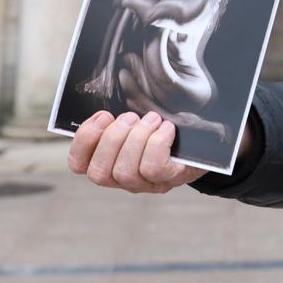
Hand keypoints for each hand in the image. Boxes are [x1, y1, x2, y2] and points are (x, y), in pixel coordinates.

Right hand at [67, 110, 206, 193]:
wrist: (204, 139)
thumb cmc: (164, 126)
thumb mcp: (138, 120)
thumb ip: (119, 116)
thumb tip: (107, 99)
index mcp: (108, 162)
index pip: (78, 164)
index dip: (84, 140)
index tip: (102, 116)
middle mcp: (123, 179)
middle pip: (99, 172)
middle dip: (112, 139)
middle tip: (131, 117)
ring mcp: (146, 183)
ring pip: (125, 171)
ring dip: (136, 138)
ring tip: (151, 119)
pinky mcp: (169, 179)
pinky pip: (154, 168)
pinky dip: (157, 143)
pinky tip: (166, 129)